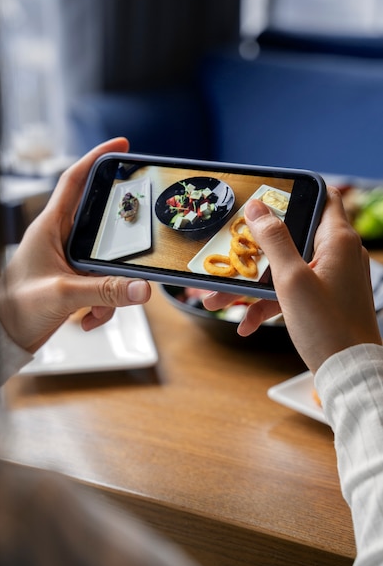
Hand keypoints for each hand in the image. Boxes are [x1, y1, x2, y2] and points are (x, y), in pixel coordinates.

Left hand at [0, 138, 150, 353]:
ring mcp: (68, 261)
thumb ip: (105, 291)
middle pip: (101, 224)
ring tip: (96, 310)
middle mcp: (60, 239)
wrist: (4, 335)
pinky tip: (88, 320)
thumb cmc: (17, 306)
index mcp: (49, 227)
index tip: (122, 146)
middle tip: (138, 238)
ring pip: (106, 262)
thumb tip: (141, 287)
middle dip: (120, 241)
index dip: (97, 158)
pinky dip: (102, 305)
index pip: (75, 181)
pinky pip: (102, 285)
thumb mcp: (64, 294)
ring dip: (110, 289)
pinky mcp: (74, 281)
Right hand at [204, 187, 380, 372]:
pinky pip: (290, 292)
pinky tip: (245, 323)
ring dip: (251, 284)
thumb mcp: (292, 280)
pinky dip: (268, 303)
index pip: (322, 196)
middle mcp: (337, 254)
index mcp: (337, 240)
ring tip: (217, 298)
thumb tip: (257, 208)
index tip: (264, 197)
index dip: (294, 192)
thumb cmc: (327, 326)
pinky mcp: (322, 299)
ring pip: (284, 269)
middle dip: (254, 250)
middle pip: (291, 237)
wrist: (348, 373)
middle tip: (229, 252)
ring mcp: (330, 278)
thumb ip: (273, 241)